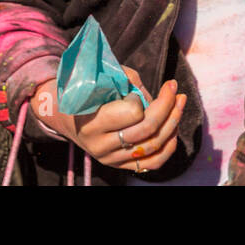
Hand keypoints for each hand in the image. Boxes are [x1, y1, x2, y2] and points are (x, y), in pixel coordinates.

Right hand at [33, 67, 186, 172]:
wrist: (64, 115)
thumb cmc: (89, 91)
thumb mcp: (105, 79)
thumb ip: (132, 85)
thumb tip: (162, 95)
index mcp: (92, 122)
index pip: (132, 113)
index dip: (142, 99)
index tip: (139, 88)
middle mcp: (100, 145)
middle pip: (147, 129)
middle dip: (168, 106)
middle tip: (174, 88)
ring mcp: (110, 159)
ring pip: (153, 146)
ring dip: (173, 122)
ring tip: (179, 102)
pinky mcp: (119, 165)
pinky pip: (151, 163)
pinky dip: (168, 147)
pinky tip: (174, 128)